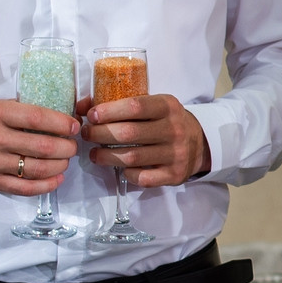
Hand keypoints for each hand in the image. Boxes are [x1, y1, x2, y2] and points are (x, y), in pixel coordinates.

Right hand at [0, 100, 81, 194]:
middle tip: (72, 146)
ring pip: (37, 168)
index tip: (74, 126)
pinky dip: (46, 185)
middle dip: (66, 147)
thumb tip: (61, 110)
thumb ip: (23, 109)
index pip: (37, 118)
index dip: (61, 123)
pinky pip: (24, 188)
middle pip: (42, 146)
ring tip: (65, 161)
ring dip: (59, 166)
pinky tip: (57, 179)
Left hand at [81, 95, 211, 187]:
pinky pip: (142, 178)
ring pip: (132, 157)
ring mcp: (175, 154)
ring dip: (105, 156)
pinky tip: (120, 168)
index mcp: (168, 107)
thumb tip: (82, 106)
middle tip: (87, 134)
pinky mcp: (174, 174)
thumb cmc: (166, 122)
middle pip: (129, 133)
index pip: (135, 106)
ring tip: (94, 153)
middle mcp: (174, 130)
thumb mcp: (153, 106)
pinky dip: (127, 174)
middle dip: (100, 134)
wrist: (199, 143)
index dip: (109, 110)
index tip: (92, 115)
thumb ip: (121, 104)